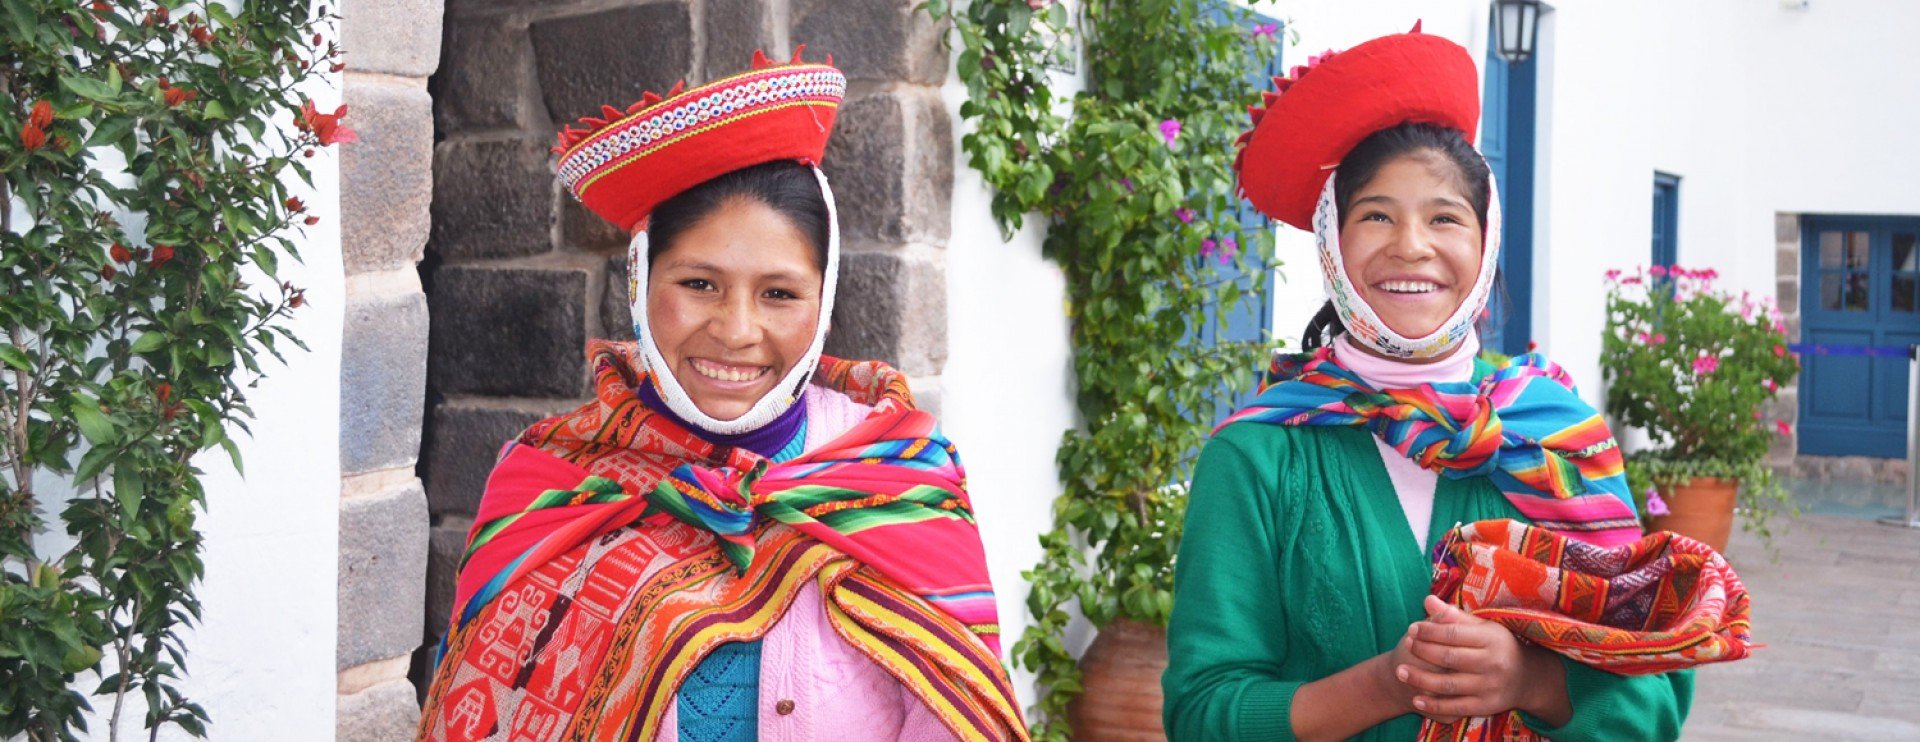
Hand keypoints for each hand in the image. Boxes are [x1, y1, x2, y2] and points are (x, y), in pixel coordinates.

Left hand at [1394, 596, 1564, 720]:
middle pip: (1449, 657)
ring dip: (1421, 679)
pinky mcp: (1486, 706)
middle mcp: (1493, 662)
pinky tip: (1416, 699)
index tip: (1412, 628)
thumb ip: (1454, 615)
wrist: (1527, 678)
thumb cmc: (1497, 646)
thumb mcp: (1482, 627)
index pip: (1454, 633)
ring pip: (1449, 684)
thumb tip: (1428, 600)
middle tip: (1406, 646)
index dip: (1430, 631)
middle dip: (1423, 652)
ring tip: (1400, 672)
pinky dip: (1434, 704)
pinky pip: (1456, 707)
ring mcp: (1490, 686)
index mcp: (1492, 638)